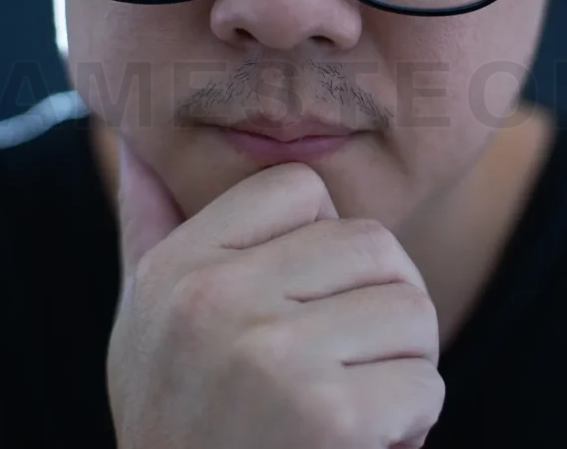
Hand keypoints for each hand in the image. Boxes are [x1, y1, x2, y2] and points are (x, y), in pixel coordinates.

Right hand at [107, 142, 444, 448]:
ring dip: (402, 367)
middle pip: (374, 246)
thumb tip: (139, 148)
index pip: (302, 188)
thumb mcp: (143, 323)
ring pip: (413, 311)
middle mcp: (217, 301)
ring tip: (350, 405)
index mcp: (178, 268)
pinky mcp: (328, 417)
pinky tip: (358, 446)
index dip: (322, 245)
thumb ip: (147, 230)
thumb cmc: (178, 421)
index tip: (302, 302)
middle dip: (381, 308)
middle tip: (347, 363)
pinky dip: (410, 423)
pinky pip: (426, 384)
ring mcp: (272, 357)